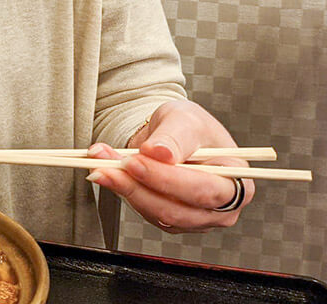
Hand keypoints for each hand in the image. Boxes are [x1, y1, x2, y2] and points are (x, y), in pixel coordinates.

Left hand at [87, 100, 253, 232]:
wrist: (172, 134)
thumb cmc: (189, 126)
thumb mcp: (184, 118)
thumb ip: (174, 135)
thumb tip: (159, 153)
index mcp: (237, 181)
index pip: (205, 190)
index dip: (169, 180)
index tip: (135, 161)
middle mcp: (221, 207)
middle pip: (178, 209)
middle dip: (139, 186)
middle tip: (108, 164)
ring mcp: (195, 217)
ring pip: (157, 214)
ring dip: (124, 189)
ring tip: (99, 163)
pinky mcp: (171, 219)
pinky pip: (145, 212)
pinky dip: (122, 191)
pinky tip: (106, 171)